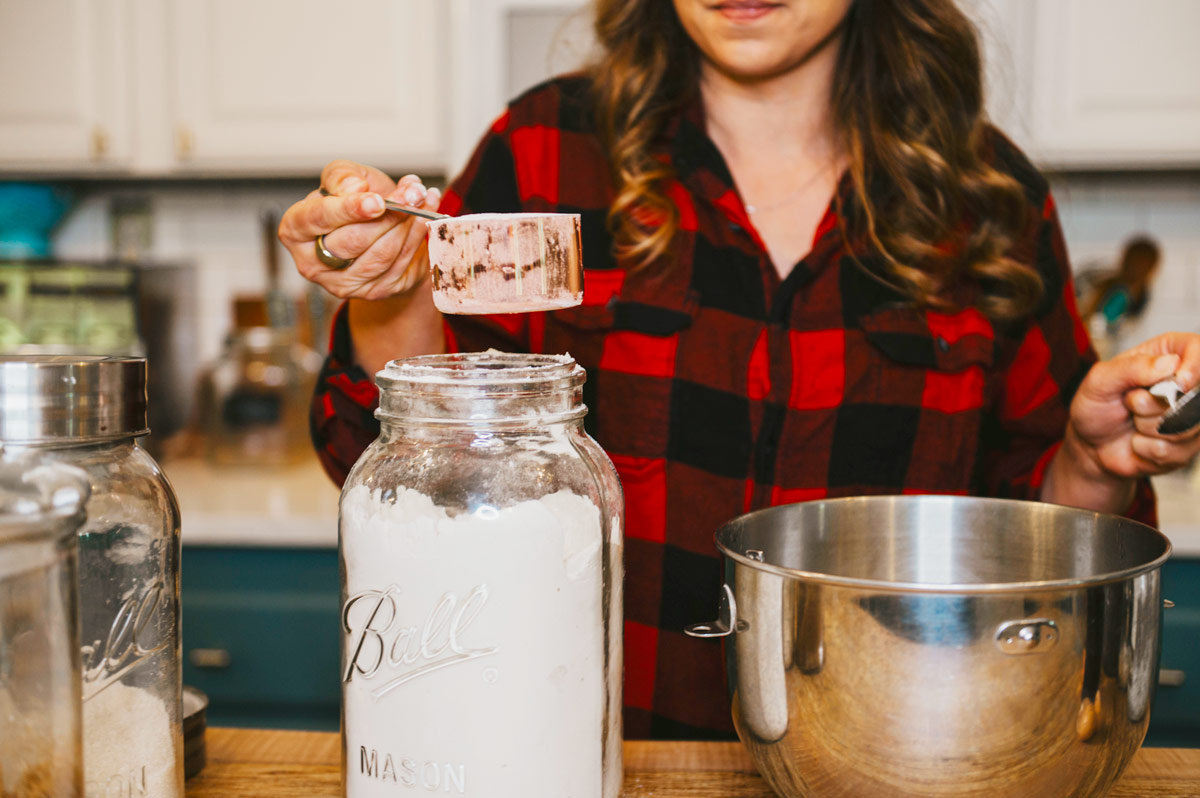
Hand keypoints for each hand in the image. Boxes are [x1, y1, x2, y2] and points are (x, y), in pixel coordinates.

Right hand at [278, 160, 442, 299]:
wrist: (381, 229)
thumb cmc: (356, 202)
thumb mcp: (344, 177)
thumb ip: (342, 176)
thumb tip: (355, 187)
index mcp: (295, 230)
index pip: (317, 219)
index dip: (348, 209)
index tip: (377, 201)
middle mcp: (312, 263)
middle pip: (353, 240)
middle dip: (388, 215)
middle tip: (411, 194)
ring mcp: (343, 283)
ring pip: (381, 254)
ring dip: (407, 224)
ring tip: (419, 199)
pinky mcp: (373, 292)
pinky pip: (400, 263)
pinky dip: (417, 237)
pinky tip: (424, 217)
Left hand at [1046, 332, 1199, 512]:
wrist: (1090, 443)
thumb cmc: (1097, 405)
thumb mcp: (1101, 380)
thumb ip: (1131, 368)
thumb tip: (1170, 363)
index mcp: (1168, 354)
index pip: (1199, 350)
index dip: (1194, 367)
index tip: (1179, 382)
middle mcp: (1187, 384)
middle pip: (1192, 394)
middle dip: (1152, 404)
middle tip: (1130, 401)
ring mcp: (1192, 416)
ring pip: (1184, 426)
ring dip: (1146, 427)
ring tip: (1133, 419)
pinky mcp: (1188, 445)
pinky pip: (1174, 450)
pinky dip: (1145, 447)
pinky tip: (1138, 440)